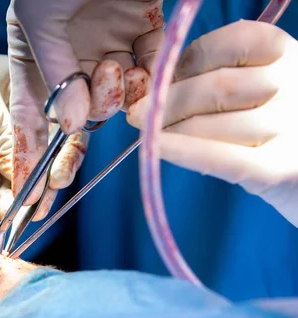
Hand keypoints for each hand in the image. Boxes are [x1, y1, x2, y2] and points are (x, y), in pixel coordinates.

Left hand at [0, 45, 59, 221]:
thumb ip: (6, 135)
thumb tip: (34, 178)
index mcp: (25, 90)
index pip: (58, 124)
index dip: (62, 153)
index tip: (54, 178)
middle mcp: (15, 120)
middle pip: (46, 157)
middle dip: (44, 183)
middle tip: (34, 204)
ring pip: (22, 180)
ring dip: (19, 199)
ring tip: (7, 211)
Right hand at [7, 0, 163, 202]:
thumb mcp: (38, 18)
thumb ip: (53, 72)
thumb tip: (71, 124)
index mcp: (35, 52)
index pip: (29, 114)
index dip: (28, 155)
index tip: (30, 194)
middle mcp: (71, 56)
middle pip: (76, 112)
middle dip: (80, 126)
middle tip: (78, 131)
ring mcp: (109, 45)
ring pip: (116, 96)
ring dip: (117, 94)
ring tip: (115, 68)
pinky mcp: (147, 31)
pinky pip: (151, 68)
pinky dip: (151, 74)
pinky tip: (143, 63)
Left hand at [127, 20, 297, 226]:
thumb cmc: (275, 126)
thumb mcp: (256, 90)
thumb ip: (216, 79)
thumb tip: (154, 88)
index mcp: (284, 54)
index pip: (223, 46)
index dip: (180, 66)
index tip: (155, 83)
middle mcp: (293, 85)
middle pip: (216, 87)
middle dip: (167, 102)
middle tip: (136, 115)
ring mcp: (290, 128)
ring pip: (214, 125)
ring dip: (170, 130)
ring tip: (149, 135)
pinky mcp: (280, 171)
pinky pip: (222, 158)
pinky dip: (183, 151)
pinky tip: (155, 147)